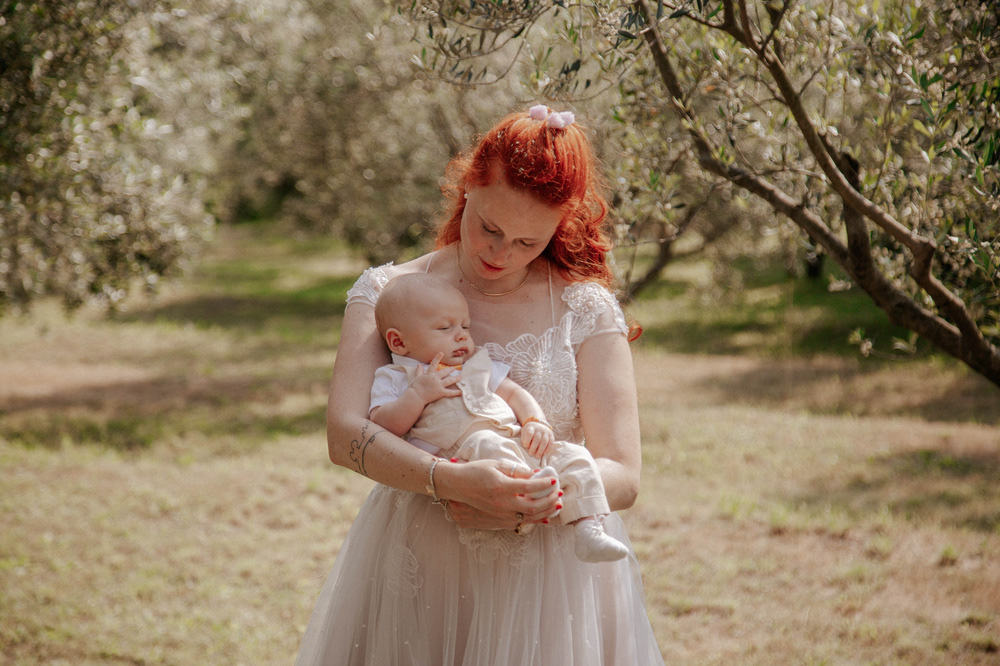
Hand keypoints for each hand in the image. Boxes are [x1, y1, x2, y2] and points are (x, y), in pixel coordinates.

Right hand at [410, 352, 461, 403]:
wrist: (416, 396)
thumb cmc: (416, 387)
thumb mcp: (417, 377)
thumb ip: (419, 371)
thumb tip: (419, 364)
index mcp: (429, 374)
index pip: (434, 364)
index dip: (437, 358)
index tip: (442, 353)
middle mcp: (435, 378)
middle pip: (444, 372)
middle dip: (450, 370)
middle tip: (454, 368)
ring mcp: (438, 385)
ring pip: (449, 380)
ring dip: (456, 378)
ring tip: (460, 377)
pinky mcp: (440, 392)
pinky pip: (449, 392)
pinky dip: (456, 392)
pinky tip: (461, 391)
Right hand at [437, 459, 560, 529]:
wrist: (458, 486)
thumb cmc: (476, 472)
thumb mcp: (496, 465)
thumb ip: (517, 470)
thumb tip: (535, 474)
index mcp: (501, 487)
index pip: (529, 487)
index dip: (544, 484)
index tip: (553, 479)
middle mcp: (502, 503)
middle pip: (533, 506)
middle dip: (550, 500)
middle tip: (559, 492)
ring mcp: (500, 514)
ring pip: (529, 517)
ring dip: (546, 511)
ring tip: (557, 504)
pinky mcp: (499, 521)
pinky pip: (522, 523)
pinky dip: (536, 520)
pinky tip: (545, 516)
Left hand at [520, 421, 554, 458]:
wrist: (539, 424)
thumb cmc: (530, 431)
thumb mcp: (524, 432)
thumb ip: (524, 438)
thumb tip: (527, 447)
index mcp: (531, 427)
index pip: (529, 433)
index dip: (527, 441)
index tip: (526, 446)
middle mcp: (539, 428)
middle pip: (537, 439)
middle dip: (533, 448)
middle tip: (531, 454)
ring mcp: (546, 431)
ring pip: (544, 441)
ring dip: (540, 450)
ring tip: (537, 456)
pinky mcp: (551, 435)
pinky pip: (551, 442)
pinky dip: (548, 449)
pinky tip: (544, 453)